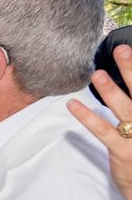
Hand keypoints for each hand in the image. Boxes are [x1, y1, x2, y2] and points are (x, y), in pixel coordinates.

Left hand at [71, 44, 131, 199]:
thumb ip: (129, 104)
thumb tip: (121, 85)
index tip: (127, 47)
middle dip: (131, 70)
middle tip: (123, 49)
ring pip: (125, 109)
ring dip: (111, 91)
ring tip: (97, 74)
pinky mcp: (123, 151)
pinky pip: (103, 131)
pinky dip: (87, 117)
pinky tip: (72, 105)